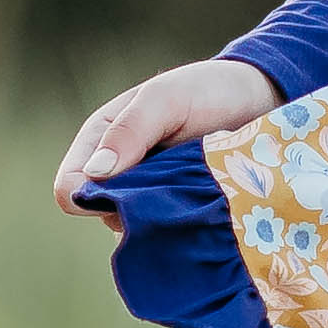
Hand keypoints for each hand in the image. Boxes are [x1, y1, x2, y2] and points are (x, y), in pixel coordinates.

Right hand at [55, 59, 278, 216]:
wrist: (257, 101)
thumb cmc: (207, 90)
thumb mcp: (166, 98)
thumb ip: (132, 129)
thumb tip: (95, 174)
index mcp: (100, 143)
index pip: (70, 189)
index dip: (89, 196)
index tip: (128, 189)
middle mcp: (119, 176)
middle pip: (104, 216)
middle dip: (134, 210)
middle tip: (176, 184)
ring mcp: (149, 199)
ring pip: (138, 231)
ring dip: (163, 220)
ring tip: (197, 191)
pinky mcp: (178, 215)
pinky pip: (169, 237)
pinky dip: (183, 228)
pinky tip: (206, 209)